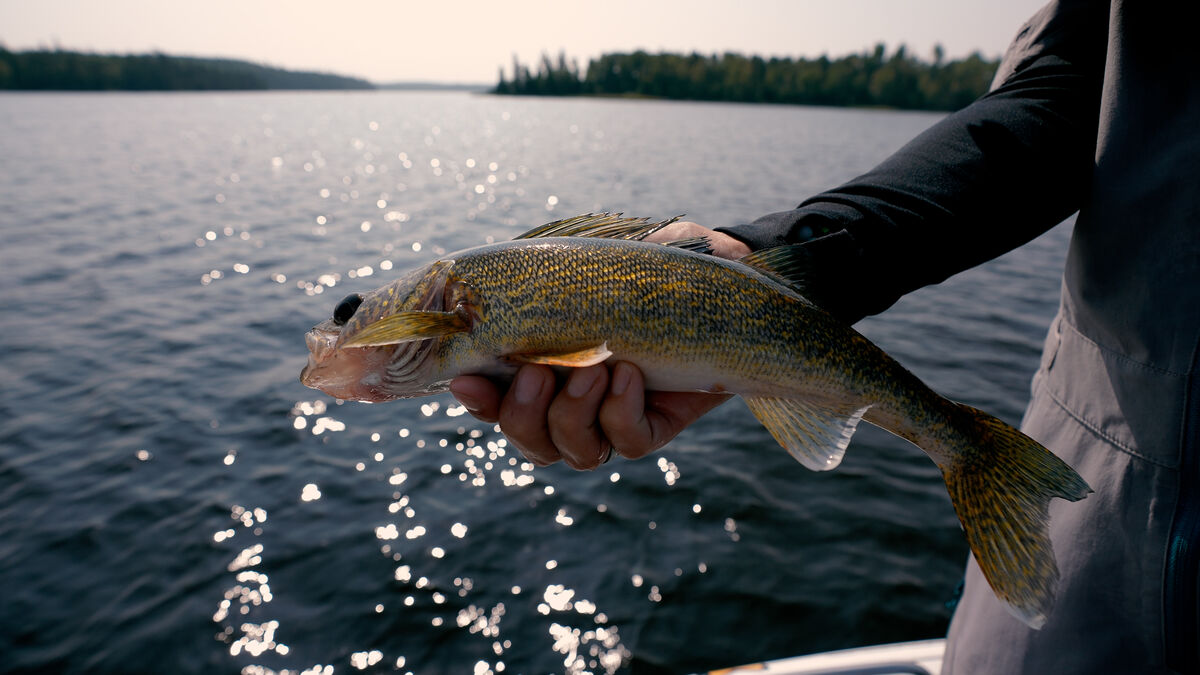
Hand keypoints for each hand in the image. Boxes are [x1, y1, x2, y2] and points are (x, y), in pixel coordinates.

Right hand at [449, 221, 747, 469]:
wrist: (723, 279)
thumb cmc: (651, 266)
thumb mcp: (599, 260)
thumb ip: (554, 272)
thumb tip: (505, 272)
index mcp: (542, 365)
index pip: (494, 400)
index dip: (477, 400)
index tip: (467, 380)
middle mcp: (572, 402)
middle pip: (528, 440)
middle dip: (522, 414)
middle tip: (538, 372)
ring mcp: (612, 419)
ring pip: (571, 450)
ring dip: (571, 415)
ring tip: (593, 369)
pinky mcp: (654, 427)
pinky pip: (626, 443)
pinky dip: (620, 413)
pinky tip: (630, 374)